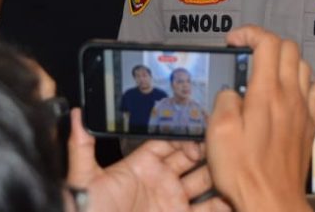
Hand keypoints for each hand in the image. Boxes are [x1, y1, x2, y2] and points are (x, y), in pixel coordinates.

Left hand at [66, 108, 227, 210]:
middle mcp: (162, 181)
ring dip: (221, 172)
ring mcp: (173, 202)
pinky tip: (238, 195)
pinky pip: (209, 210)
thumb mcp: (84, 179)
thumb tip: (74, 113)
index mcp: (142, 165)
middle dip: (210, 146)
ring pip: (205, 181)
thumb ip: (82, 146)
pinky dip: (224, 203)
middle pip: (194, 157)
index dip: (186, 130)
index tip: (205, 120)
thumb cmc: (88, 211)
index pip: (170, 140)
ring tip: (241, 161)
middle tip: (229, 137)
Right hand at [206, 25, 314, 211]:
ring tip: (269, 66)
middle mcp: (290, 95)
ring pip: (303, 65)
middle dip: (265, 42)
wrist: (271, 201)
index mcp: (266, 92)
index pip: (267, 42)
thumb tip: (232, 91)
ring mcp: (304, 109)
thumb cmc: (244, 171)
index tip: (233, 41)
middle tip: (246, 54)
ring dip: (286, 58)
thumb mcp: (218, 132)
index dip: (249, 33)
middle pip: (288, 48)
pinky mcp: (310, 124)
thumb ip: (224, 100)